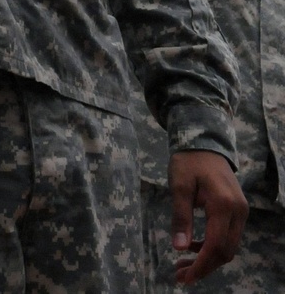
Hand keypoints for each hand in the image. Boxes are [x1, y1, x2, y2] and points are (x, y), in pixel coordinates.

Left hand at [168, 150, 246, 284]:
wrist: (204, 142)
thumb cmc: (188, 161)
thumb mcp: (179, 186)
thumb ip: (181, 217)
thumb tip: (179, 247)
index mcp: (224, 205)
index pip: (215, 245)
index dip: (201, 265)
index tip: (185, 277)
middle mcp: (238, 211)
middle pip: (225, 251)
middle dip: (204, 266)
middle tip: (180, 275)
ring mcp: (241, 211)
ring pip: (228, 246)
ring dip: (208, 259)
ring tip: (183, 265)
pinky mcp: (237, 211)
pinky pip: (228, 236)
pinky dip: (212, 246)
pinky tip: (193, 246)